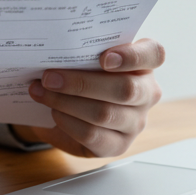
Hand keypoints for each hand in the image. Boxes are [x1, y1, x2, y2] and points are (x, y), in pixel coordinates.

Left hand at [11, 39, 163, 157]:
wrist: (69, 109)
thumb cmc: (81, 75)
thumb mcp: (86, 58)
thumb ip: (82, 51)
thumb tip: (53, 49)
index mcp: (144, 64)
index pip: (154, 54)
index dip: (132, 56)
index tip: (103, 58)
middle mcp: (146, 94)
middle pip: (125, 89)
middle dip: (81, 83)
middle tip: (48, 76)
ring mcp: (136, 122)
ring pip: (104, 114)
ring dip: (66, 102)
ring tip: (42, 92)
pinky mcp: (118, 145)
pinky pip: (93, 135)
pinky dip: (68, 122)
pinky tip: (53, 112)